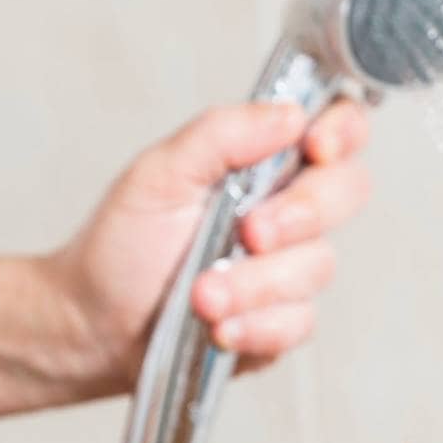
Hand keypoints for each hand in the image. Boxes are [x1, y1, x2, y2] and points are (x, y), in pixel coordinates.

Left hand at [49, 100, 370, 386]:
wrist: (94, 322)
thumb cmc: (124, 243)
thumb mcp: (160, 172)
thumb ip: (222, 134)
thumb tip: (289, 115)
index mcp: (266, 161)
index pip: (337, 128)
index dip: (343, 130)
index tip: (315, 146)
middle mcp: (290, 209)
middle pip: (348, 191)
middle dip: (300, 214)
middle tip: (249, 232)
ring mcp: (290, 267)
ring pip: (318, 266)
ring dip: (255, 284)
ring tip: (201, 295)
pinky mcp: (283, 322)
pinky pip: (298, 322)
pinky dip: (256, 326)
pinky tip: (218, 327)